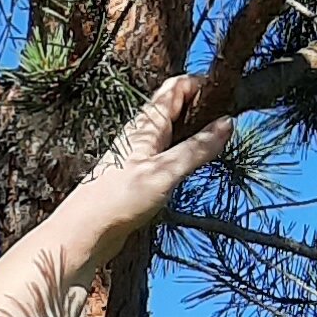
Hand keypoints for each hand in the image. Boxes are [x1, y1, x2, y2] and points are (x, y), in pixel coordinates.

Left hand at [67, 77, 240, 264]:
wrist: (85, 232)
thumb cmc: (117, 199)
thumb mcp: (165, 171)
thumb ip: (197, 148)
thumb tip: (227, 124)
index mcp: (148, 123)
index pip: (178, 86)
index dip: (203, 84)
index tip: (229, 94)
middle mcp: (144, 133)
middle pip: (178, 107)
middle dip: (204, 108)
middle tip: (231, 121)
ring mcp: (142, 153)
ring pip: (175, 131)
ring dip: (197, 132)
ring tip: (221, 142)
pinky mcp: (141, 174)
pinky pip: (169, 154)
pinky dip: (187, 154)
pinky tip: (197, 166)